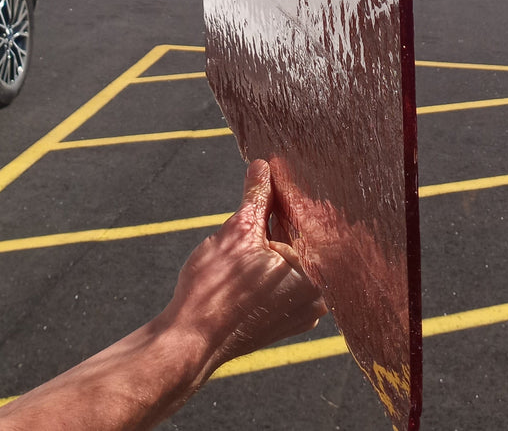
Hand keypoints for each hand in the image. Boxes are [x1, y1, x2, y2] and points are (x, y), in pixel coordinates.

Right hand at [160, 159, 326, 374]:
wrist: (190, 340)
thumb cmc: (214, 289)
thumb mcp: (237, 230)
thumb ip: (257, 196)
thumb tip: (262, 166)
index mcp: (315, 275)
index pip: (313, 223)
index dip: (294, 196)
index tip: (280, 176)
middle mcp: (317, 298)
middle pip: (305, 242)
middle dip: (283, 217)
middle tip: (266, 189)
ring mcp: (302, 312)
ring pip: (294, 261)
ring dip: (275, 239)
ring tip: (255, 218)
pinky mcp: (285, 321)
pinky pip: (285, 281)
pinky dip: (271, 264)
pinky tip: (251, 250)